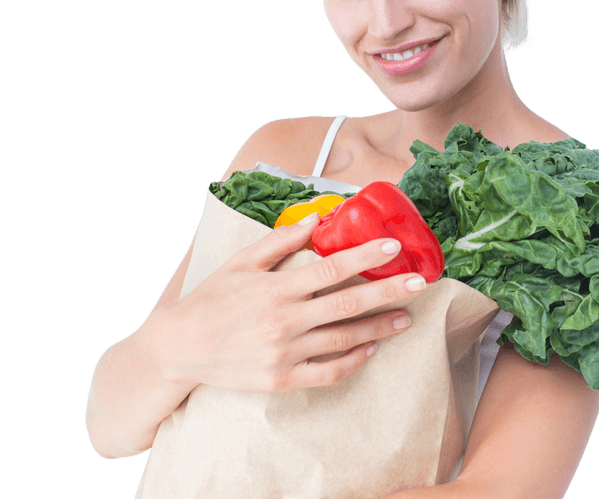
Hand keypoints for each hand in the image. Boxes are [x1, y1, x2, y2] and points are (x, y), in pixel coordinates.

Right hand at [153, 214, 427, 392]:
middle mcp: (284, 321)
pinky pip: (328, 372)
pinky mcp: (282, 379)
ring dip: (380, 327)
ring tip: (406, 317)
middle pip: (348, 304)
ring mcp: (284, 353)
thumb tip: (315, 219)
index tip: (393, 246)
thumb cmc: (211, 299)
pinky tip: (370, 348)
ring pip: (344, 339)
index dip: (366, 257)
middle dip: (388, 292)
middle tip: (420, 283)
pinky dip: (353, 360)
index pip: (331, 269)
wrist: (179, 348)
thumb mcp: (241, 262)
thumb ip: (280, 241)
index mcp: (276, 288)